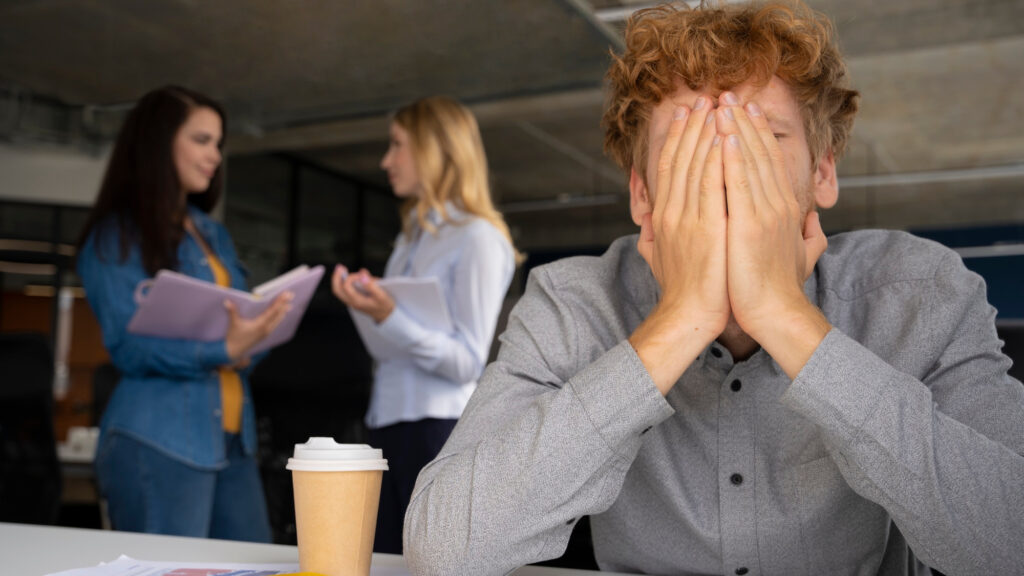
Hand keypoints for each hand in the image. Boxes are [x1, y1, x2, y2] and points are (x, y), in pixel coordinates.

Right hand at [224, 292, 292, 360]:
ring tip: (289, 304)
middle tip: (290, 295)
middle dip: (284, 304)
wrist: (234, 351)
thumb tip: (227, 301)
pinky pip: (275, 325)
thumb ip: (232, 311)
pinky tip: (281, 315)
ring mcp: (266, 333)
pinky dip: (279, 318)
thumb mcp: (233, 323)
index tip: (285, 295)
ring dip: (283, 311)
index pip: (272, 311)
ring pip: (278, 320)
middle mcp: (266, 329)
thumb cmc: (234, 337)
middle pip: (278, 315)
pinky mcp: (265, 335)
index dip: (279, 302)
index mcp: (260, 325)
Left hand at [331, 265, 394, 323]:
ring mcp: (351, 302)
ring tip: (342, 269)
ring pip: (338, 291)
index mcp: (358, 302)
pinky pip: (342, 291)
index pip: (346, 287)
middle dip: (337, 277)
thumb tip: (361, 274)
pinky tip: (346, 275)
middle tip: (340, 267)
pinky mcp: (352, 299)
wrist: (385, 314)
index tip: (361, 273)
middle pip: (337, 290)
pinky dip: (342, 282)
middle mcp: (352, 303)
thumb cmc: (384, 304)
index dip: (351, 277)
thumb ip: (371, 285)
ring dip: (338, 279)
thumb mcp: (381, 295)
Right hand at [629, 97, 728, 393]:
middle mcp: (672, 212)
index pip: (670, 167)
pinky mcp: (708, 227)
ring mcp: (689, 218)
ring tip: (717, 105)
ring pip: (697, 163)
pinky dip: (717, 156)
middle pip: (681, 158)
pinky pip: (712, 182)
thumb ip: (658, 236)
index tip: (687, 114)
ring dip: (707, 131)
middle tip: (703, 97)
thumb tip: (651, 227)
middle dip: (693, 125)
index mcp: (664, 217)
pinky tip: (725, 135)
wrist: (689, 317)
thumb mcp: (660, 257)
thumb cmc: (682, 292)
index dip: (678, 138)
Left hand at [716, 93, 830, 375]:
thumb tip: (813, 226)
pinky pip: (739, 183)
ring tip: (722, 103)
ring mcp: (765, 213)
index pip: (769, 161)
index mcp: (785, 209)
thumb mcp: (796, 256)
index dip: (757, 133)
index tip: (744, 109)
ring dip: (735, 128)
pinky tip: (724, 134)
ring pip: (749, 160)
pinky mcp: (750, 226)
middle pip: (759, 153)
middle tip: (728, 94)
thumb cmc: (777, 289)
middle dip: (744, 121)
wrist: (776, 315)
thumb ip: (804, 236)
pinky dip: (732, 156)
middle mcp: (778, 205)